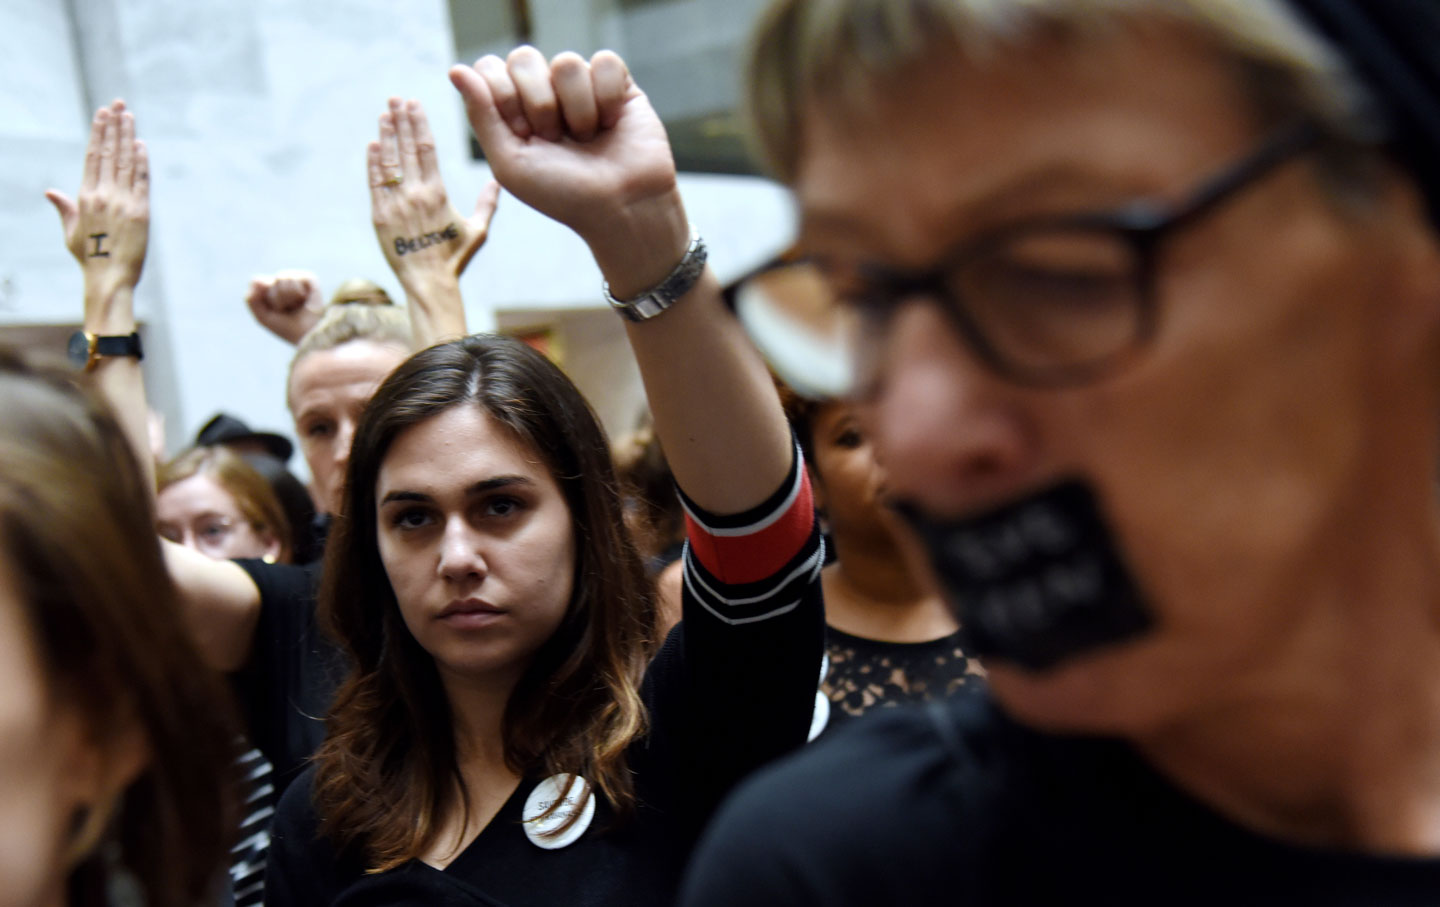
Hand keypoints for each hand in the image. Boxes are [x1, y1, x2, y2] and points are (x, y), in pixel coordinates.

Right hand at [44, 99, 149, 309]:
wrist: (109, 278)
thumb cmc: (89, 258)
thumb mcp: (71, 231)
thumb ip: (65, 208)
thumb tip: (50, 192)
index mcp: (85, 196)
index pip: (93, 157)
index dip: (98, 133)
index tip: (103, 114)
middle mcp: (103, 195)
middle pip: (109, 153)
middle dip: (114, 126)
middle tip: (119, 103)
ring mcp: (122, 202)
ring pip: (126, 162)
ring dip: (128, 136)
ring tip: (130, 116)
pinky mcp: (141, 212)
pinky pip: (142, 181)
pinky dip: (142, 162)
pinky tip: (141, 144)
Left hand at [245, 269, 324, 344]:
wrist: (307, 335)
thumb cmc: (287, 328)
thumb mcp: (262, 317)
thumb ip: (251, 299)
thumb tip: (257, 281)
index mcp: (271, 289)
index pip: (256, 282)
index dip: (264, 299)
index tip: (275, 311)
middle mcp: (284, 282)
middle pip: (269, 281)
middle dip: (276, 299)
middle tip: (287, 310)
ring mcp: (296, 279)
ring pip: (281, 278)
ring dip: (286, 297)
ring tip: (296, 306)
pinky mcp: (309, 279)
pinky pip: (294, 279)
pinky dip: (296, 293)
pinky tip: (304, 300)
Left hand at [369, 97, 499, 292]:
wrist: (429, 282)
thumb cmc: (455, 258)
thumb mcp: (478, 231)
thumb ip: (487, 204)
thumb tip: (498, 181)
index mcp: (438, 193)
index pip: (426, 149)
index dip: (419, 124)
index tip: (414, 104)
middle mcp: (415, 194)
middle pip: (407, 149)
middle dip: (401, 121)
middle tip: (395, 99)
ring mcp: (395, 204)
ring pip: (389, 162)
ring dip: (386, 135)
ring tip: (384, 114)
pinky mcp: (379, 216)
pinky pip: (375, 183)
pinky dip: (373, 163)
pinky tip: (373, 144)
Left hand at [450, 48, 688, 296]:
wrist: (620, 208)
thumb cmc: (564, 194)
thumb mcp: (509, 163)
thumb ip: (481, 115)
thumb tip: (456, 69)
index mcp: (513, 108)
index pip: (491, 68)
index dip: (504, 97)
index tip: (523, 134)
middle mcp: (545, 92)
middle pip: (524, 57)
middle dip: (538, 104)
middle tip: (554, 139)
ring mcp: (581, 86)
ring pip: (566, 62)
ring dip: (577, 109)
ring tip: (588, 138)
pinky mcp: (619, 85)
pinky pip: (604, 62)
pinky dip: (607, 98)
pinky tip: (611, 124)